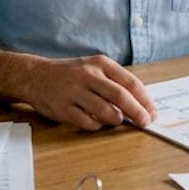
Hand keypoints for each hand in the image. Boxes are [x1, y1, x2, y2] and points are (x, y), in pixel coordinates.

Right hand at [22, 55, 157, 130]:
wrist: (35, 76)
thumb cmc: (71, 74)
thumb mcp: (93, 68)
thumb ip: (114, 83)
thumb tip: (140, 105)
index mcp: (100, 64)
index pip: (130, 82)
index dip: (145, 100)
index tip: (152, 112)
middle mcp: (88, 75)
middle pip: (121, 97)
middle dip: (138, 112)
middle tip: (145, 123)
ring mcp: (75, 92)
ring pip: (106, 112)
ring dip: (116, 120)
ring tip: (117, 120)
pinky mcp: (64, 108)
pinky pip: (89, 123)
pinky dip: (97, 126)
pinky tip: (97, 122)